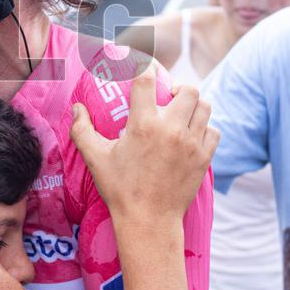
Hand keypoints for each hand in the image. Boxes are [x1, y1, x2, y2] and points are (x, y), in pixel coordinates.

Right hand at [70, 63, 218, 223]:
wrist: (149, 221)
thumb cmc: (120, 189)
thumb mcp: (95, 158)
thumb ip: (82, 129)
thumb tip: (76, 108)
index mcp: (143, 124)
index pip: (147, 80)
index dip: (144, 68)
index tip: (142, 68)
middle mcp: (171, 129)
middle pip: (187, 89)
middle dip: (177, 89)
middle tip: (168, 98)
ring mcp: (191, 143)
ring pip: (204, 106)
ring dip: (193, 105)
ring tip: (181, 113)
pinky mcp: (204, 158)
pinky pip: (213, 130)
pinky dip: (204, 128)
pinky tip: (191, 135)